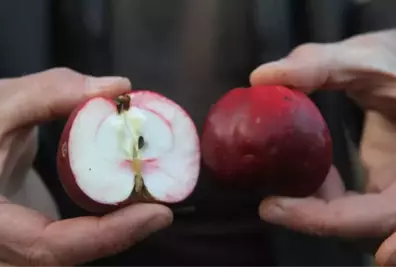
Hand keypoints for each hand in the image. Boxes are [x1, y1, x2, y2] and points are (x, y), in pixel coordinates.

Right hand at [0, 68, 172, 266]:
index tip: (159, 214)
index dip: (108, 235)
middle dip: (120, 235)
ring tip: (152, 201)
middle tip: (162, 207)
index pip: (49, 246)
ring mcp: (15, 242)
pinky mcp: (28, 231)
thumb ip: (51, 92)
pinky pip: (68, 239)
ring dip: (115, 232)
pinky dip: (101, 224)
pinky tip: (125, 198)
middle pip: (67, 256)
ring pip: (70, 252)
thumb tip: (118, 87)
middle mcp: (2, 246)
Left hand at [250, 29, 395, 265]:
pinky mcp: (383, 182)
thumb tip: (260, 77)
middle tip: (269, 204)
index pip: (380, 215)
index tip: (270, 207)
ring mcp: (395, 186)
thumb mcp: (369, 58)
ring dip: (317, 208)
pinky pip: (354, 203)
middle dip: (314, 220)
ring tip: (284, 184)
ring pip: (356, 220)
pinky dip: (325, 194)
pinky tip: (309, 169)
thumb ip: (320, 65)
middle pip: (364, 229)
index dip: (324, 220)